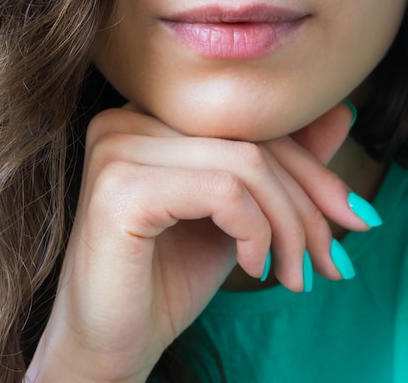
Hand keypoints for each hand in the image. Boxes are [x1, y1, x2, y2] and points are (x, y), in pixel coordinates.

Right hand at [26, 102, 365, 382]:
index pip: (246, 120)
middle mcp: (124, 120)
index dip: (310, 169)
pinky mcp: (118, 189)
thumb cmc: (164, 282)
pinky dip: (255, 233)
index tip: (350, 219)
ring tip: (294, 275)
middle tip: (329, 262)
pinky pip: (223, 192)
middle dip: (307, 205)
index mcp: (145, 119)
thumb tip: (339, 116)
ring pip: (244, 163)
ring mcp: (115, 149)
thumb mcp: (236, 218)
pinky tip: (251, 268)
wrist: (108, 343)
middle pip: (250, 138)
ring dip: (287, 227)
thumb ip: (277, 167)